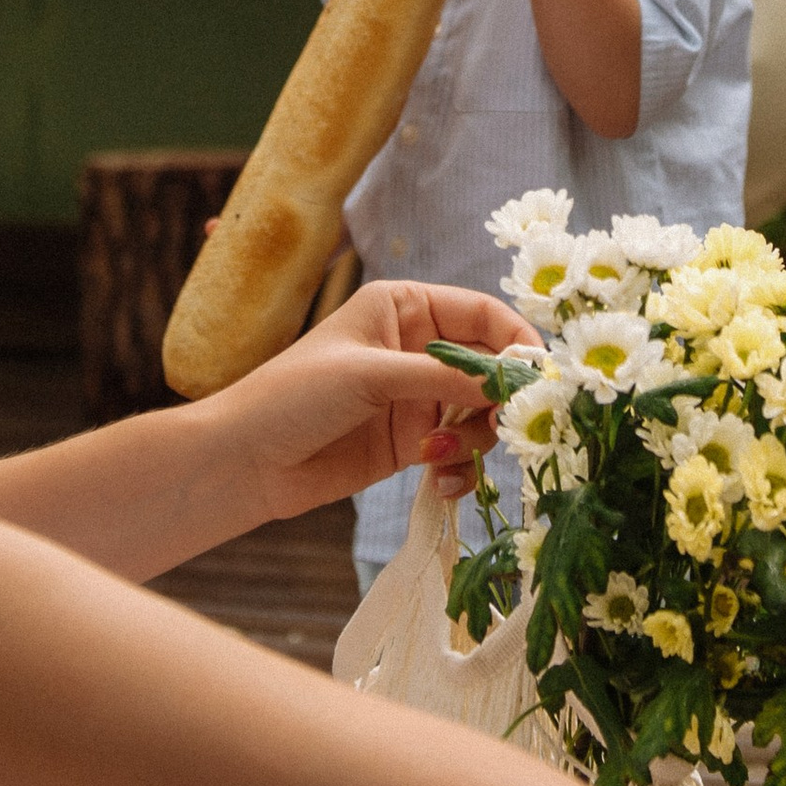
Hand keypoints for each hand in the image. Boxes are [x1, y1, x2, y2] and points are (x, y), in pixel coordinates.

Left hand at [199, 279, 535, 524]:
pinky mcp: (411, 441)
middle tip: (503, 425)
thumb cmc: (294, 396)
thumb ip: (442, 374)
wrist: (246, 461)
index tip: (539, 375)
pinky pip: (460, 448)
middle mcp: (416, 348)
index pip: (482, 314)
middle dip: (501, 397)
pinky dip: (461, 464)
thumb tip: (508, 378)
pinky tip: (441, 479)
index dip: (516, 340)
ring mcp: (415, 397)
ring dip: (477, 436)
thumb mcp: (370, 374)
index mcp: (404, 307)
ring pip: (481, 412)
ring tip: (445, 452)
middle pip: (490, 366)